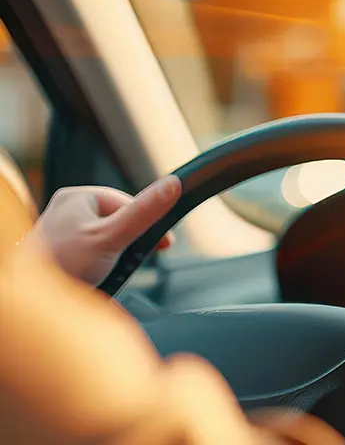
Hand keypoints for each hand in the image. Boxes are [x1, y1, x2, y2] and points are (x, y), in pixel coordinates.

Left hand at [23, 176, 181, 284]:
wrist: (27, 304)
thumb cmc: (60, 267)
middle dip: (128, 244)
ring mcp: (64, 232)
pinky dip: (101, 266)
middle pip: (119, 222)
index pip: (129, 202)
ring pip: (108, 239)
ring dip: (115, 257)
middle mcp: (69, 210)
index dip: (147, 223)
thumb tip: (172, 185)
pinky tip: (98, 276)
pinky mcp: (63, 252)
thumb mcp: (111, 237)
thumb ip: (144, 212)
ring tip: (108, 271)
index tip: (162, 244)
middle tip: (128, 262)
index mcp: (78, 197)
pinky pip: (95, 254)